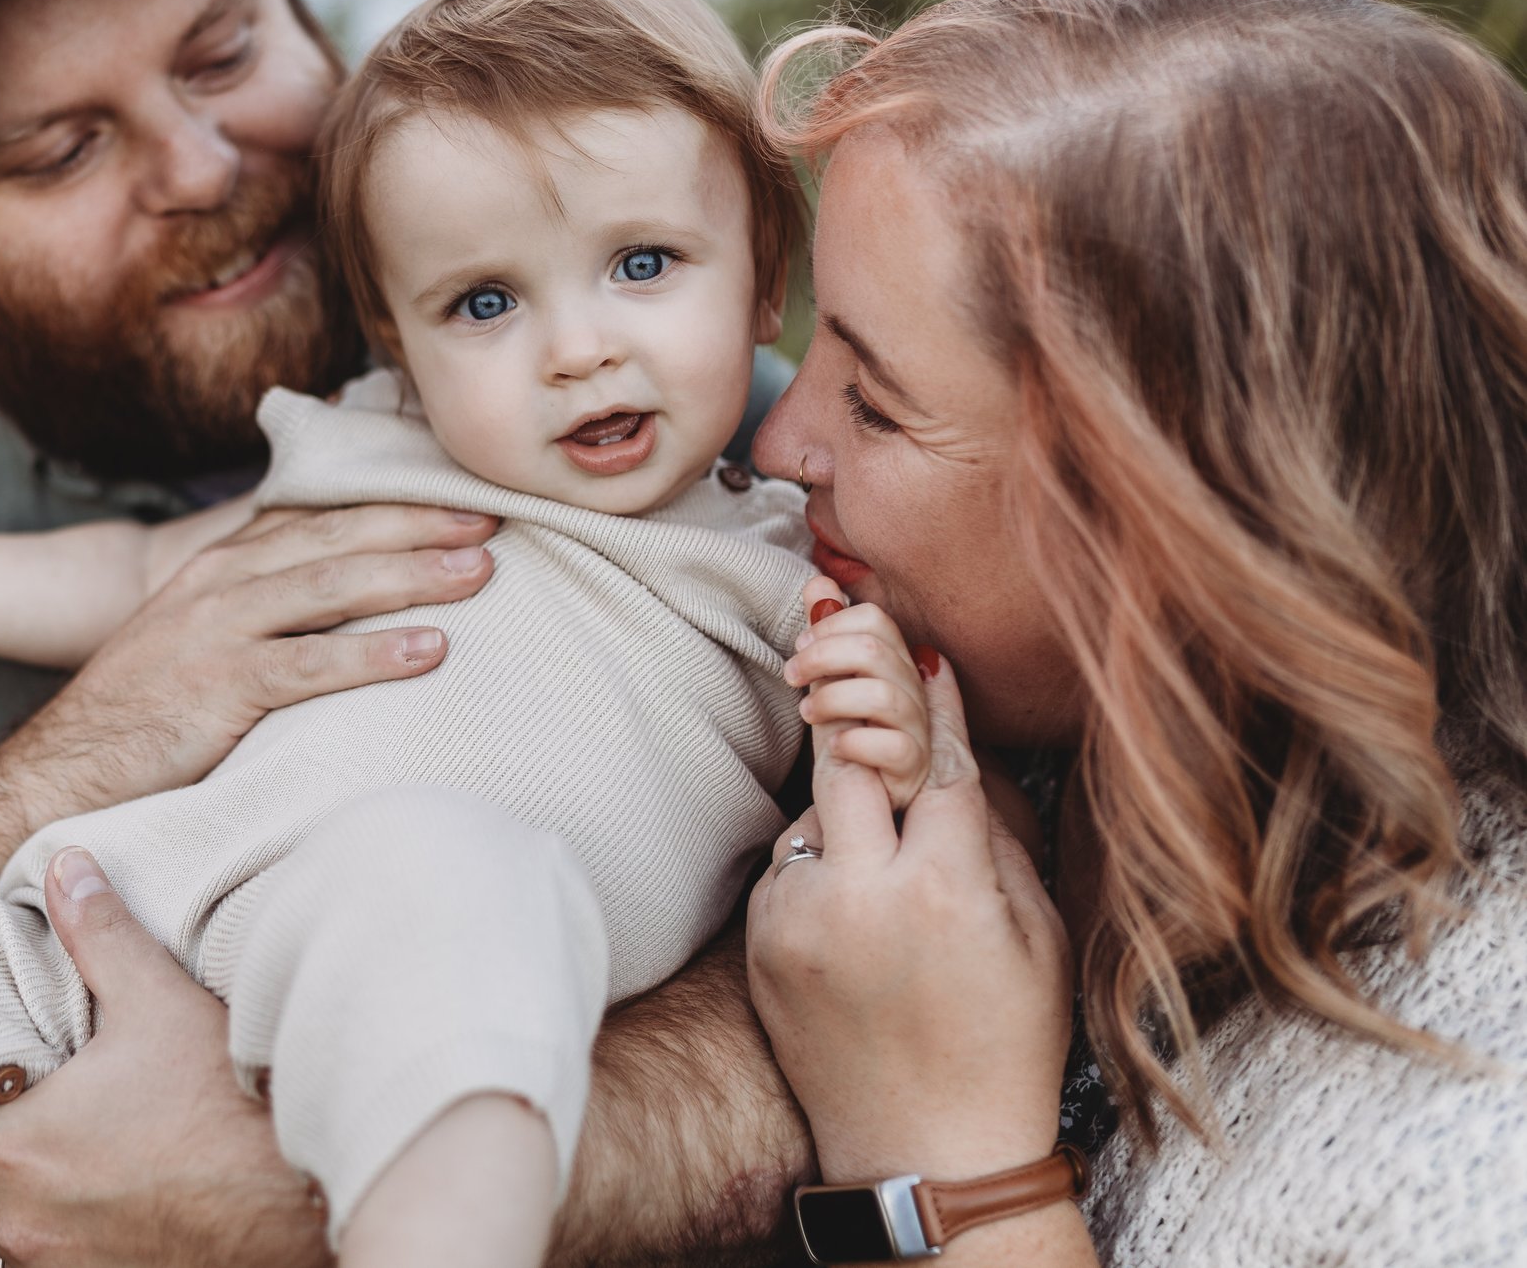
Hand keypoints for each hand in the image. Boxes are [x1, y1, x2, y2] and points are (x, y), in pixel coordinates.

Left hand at [0, 850, 330, 1267]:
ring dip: (11, 1198)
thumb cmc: (228, 1111)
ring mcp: (64, 1264)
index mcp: (18, 1150)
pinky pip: (49, 1262)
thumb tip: (66, 870)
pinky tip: (99, 1191)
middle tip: (10, 1110)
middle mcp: (25, 1220)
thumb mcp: (159, 1002)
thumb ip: (100, 932)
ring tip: (54, 1149)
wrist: (299, 1204)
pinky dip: (57, 1231)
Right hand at [30, 504, 497, 805]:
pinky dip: (374, 654)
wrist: (61, 769)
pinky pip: (310, 666)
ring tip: (482, 573)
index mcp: (218, 568)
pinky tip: (430, 651)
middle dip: (417, 524)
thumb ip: (259, 614)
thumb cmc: (142, 716)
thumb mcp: (196, 642)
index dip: (390, 503)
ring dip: (412, 575)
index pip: (316, 518)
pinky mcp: (219, 688)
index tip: (456, 496)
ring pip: (332, 589)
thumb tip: (339, 609)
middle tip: (493, 518)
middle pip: (335, 538)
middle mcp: (219, 584)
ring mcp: (217, 633)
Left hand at [747, 608, 1071, 1186]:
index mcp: (945, 893)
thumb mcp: (1037, 939)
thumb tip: (960, 750)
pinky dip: (821, 863)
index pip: (939, 762)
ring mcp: (800, 922)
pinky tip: (855, 902)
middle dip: (858, 708)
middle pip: (849, 758)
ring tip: (884, 843)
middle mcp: (862, 898)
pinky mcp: (761, 945)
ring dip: (847, 804)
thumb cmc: (1005, 1043)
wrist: (925, 1151)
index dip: (935, 701)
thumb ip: (995, 840)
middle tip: (850, 650)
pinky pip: (790, 867)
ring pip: (814, 811)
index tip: (924, 646)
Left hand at [783, 576, 933, 811]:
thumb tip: (818, 584)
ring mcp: (918, 731)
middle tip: (791, 675)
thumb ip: (827, 633)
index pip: (874, 620)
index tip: (800, 645)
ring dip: (831, 698)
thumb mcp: (832, 681)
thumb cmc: (849, 735)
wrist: (863, 799)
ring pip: (883, 696)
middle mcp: (913, 692)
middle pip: (873, 651)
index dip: (832, 625)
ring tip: (807, 712)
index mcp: (895, 663)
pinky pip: (894, 747)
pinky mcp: (913, 770)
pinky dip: (856, 741)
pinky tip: (835, 747)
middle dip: (820, 657)